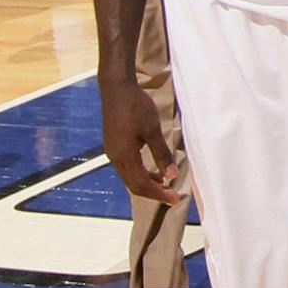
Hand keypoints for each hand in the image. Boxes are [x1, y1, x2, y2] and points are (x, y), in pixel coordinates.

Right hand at [99, 74, 182, 204]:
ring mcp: (112, 151)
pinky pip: (127, 166)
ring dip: (147, 182)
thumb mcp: (152, 130)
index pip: (141, 184)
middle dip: (153, 192)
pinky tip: (152, 169)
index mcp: (123, 156)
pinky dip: (141, 171)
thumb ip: (161, 154)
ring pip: (130, 176)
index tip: (175, 199)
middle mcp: (115, 158)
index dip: (159, 194)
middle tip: (172, 195)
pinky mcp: (114, 144)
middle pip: (133, 184)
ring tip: (165, 183)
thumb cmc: (136, 106)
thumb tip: (171, 175)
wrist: (116, 88)